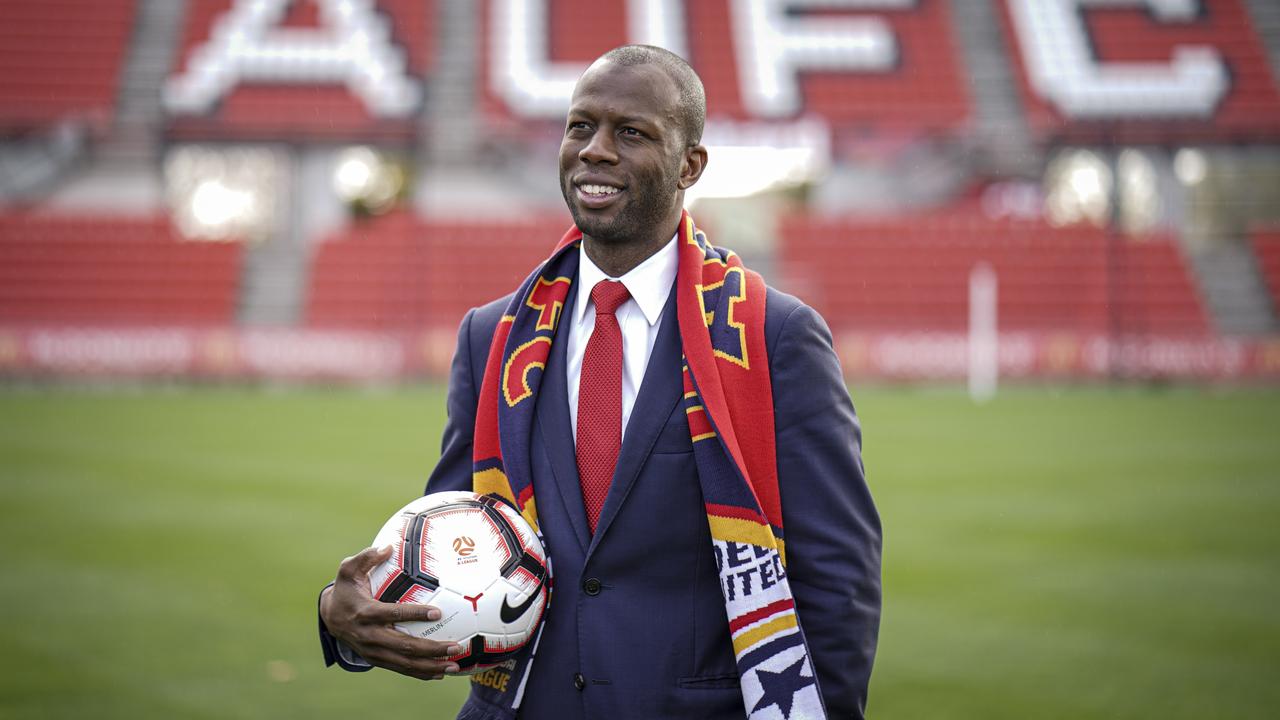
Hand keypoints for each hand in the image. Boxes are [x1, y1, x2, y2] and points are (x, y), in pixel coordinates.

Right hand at [320, 545, 462, 679]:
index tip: (437, 612)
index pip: (392, 614)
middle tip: (455, 646)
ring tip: (454, 664)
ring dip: (431, 666)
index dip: (414, 614)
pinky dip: (421, 673)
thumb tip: (388, 547)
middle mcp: (370, 635)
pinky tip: (441, 673)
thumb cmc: (345, 590)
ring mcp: (373, 651)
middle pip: (404, 645)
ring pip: (405, 662)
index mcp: (365, 613)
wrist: (329, 618)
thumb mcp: (348, 570)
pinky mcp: (377, 660)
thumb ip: (366, 557)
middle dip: (431, 648)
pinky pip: (401, 669)